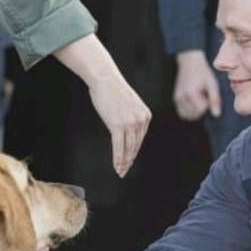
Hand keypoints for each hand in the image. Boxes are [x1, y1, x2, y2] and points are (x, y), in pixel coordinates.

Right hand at [74, 25, 145, 180]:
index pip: (140, 139)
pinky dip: (118, 158)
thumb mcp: (128, 104)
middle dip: (130, 160)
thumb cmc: (113, 90)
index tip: (129, 161)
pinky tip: (116, 166)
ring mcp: (131, 123)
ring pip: (128, 149)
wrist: (105, 78)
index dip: (134, 152)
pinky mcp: (119, 125)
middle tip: (124, 171)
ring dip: (124, 162)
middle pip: (135, 146)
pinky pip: (119, 146)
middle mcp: (141, 120)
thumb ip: (130, 117)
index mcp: (146, 116)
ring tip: (120, 171)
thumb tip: (126, 130)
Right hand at [175, 50, 214, 124]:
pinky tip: (194, 103)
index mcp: (191, 93)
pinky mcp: (175, 99)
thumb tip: (216, 115)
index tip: (208, 96)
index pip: (200, 110)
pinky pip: (181, 112)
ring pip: (186, 116)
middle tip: (204, 99)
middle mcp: (182, 97)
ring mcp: (177, 98)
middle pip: (193, 115)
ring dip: (194, 112)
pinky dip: (188, 112)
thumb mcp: (212, 84)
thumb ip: (215, 100)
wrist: (190, 63)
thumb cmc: (202, 73)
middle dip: (201, 110)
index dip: (207, 105)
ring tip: (199, 101)